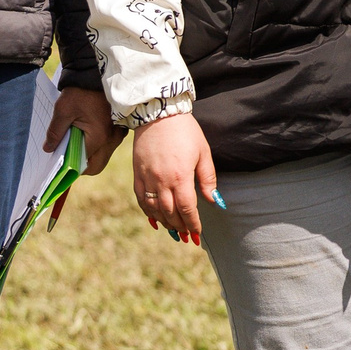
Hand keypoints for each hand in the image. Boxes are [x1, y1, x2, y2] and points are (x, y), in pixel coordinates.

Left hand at [45, 86, 120, 174]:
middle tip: (69, 158)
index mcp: (99, 136)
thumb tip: (48, 149)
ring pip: (104, 156)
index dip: (72, 167)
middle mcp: (112, 138)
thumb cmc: (79, 92)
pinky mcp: (119, 128)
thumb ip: (55, 133)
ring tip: (76, 145)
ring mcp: (118, 134)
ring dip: (90, 156)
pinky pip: (108, 146)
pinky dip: (97, 147)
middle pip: (97, 165)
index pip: (85, 163)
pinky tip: (86, 137)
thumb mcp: (62, 111)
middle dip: (82, 166)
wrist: (94, 74)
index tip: (62, 164)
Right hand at [132, 111, 217, 244]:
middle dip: (180, 227)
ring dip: (165, 223)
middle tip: (187, 235)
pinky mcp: (136, 174)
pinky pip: (140, 199)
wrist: (158, 114)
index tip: (197, 232)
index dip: (192, 223)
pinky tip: (155, 219)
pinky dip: (147, 212)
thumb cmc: (185, 131)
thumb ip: (208, 179)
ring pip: (154, 210)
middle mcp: (161, 181)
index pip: (187, 209)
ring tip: (174, 230)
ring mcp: (147, 179)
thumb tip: (214, 201)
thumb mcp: (203, 153)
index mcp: (180, 176)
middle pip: (170, 213)